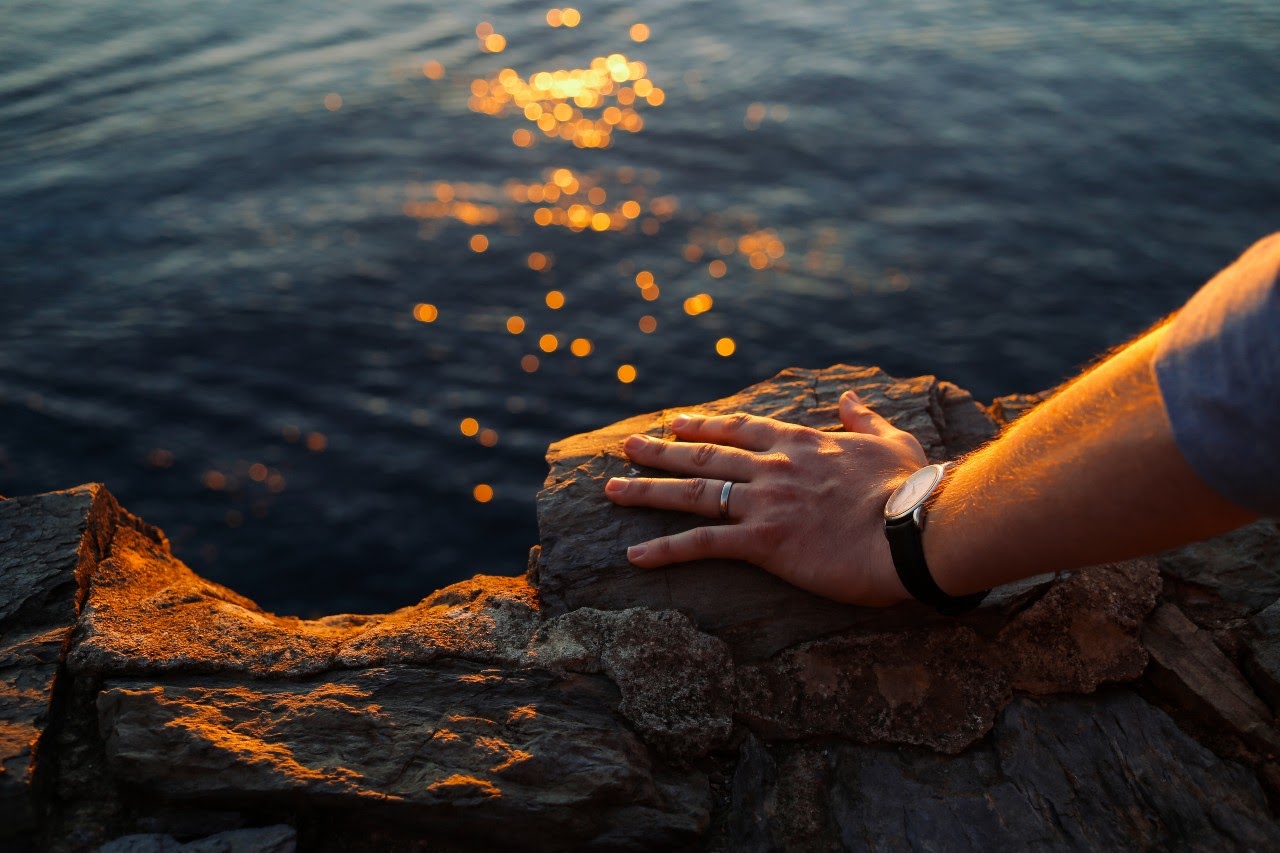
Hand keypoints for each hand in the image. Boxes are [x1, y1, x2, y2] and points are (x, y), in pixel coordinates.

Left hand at [604, 390, 927, 605]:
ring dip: (647, 490)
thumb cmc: (911, 489)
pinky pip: (702, 545)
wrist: (914, 529)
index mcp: (802, 443)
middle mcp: (774, 467)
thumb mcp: (891, 440)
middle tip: (626, 446)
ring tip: (612, 489)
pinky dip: (665, 550)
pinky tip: (635, 556)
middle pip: (704, 456)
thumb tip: (849, 398)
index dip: (703, 426)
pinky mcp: (763, 542)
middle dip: (660, 451)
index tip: (674, 422)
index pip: (741, 428)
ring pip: (692, 493)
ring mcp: (765, 503)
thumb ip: (864, 419)